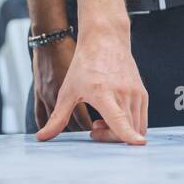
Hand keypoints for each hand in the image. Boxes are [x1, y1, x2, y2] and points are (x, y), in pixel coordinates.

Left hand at [35, 21, 147, 144]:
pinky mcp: (142, 93)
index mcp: (103, 93)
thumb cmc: (84, 64)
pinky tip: (113, 115)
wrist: (105, 39)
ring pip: (136, 127)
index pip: (119, 119)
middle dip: (110, 138)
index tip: (138, 144)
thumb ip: (58, 117)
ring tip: (102, 120)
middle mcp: (123, 93)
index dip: (128, 135)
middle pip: (127, 130)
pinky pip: (141, 119)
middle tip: (94, 128)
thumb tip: (41, 137)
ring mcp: (136, 93)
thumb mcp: (67, 91)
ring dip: (120, 132)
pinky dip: (129, 125)